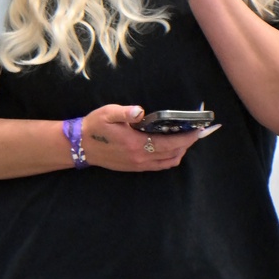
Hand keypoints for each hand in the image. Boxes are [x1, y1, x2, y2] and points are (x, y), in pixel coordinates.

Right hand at [78, 103, 219, 171]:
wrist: (80, 146)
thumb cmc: (95, 127)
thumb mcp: (108, 113)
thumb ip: (126, 112)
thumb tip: (140, 111)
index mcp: (136, 144)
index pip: (170, 143)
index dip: (187, 138)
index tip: (198, 130)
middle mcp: (140, 158)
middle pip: (173, 154)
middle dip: (188, 144)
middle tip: (196, 132)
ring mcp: (138, 165)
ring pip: (168, 162)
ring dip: (180, 152)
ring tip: (185, 138)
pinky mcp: (134, 167)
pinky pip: (159, 166)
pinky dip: (170, 158)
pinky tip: (171, 147)